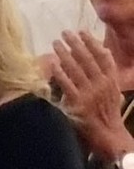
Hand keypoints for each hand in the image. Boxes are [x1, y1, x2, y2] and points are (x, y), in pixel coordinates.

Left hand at [52, 31, 128, 160]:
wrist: (109, 137)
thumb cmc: (109, 114)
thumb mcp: (114, 92)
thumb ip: (108, 74)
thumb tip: (102, 53)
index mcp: (113, 81)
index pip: (104, 57)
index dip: (93, 43)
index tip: (83, 31)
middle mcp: (102, 85)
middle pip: (88, 59)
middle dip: (76, 44)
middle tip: (65, 32)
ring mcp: (90, 93)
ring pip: (76, 69)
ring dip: (65, 54)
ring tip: (56, 43)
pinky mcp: (78, 103)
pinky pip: (67, 84)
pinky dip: (59, 72)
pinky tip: (52, 63)